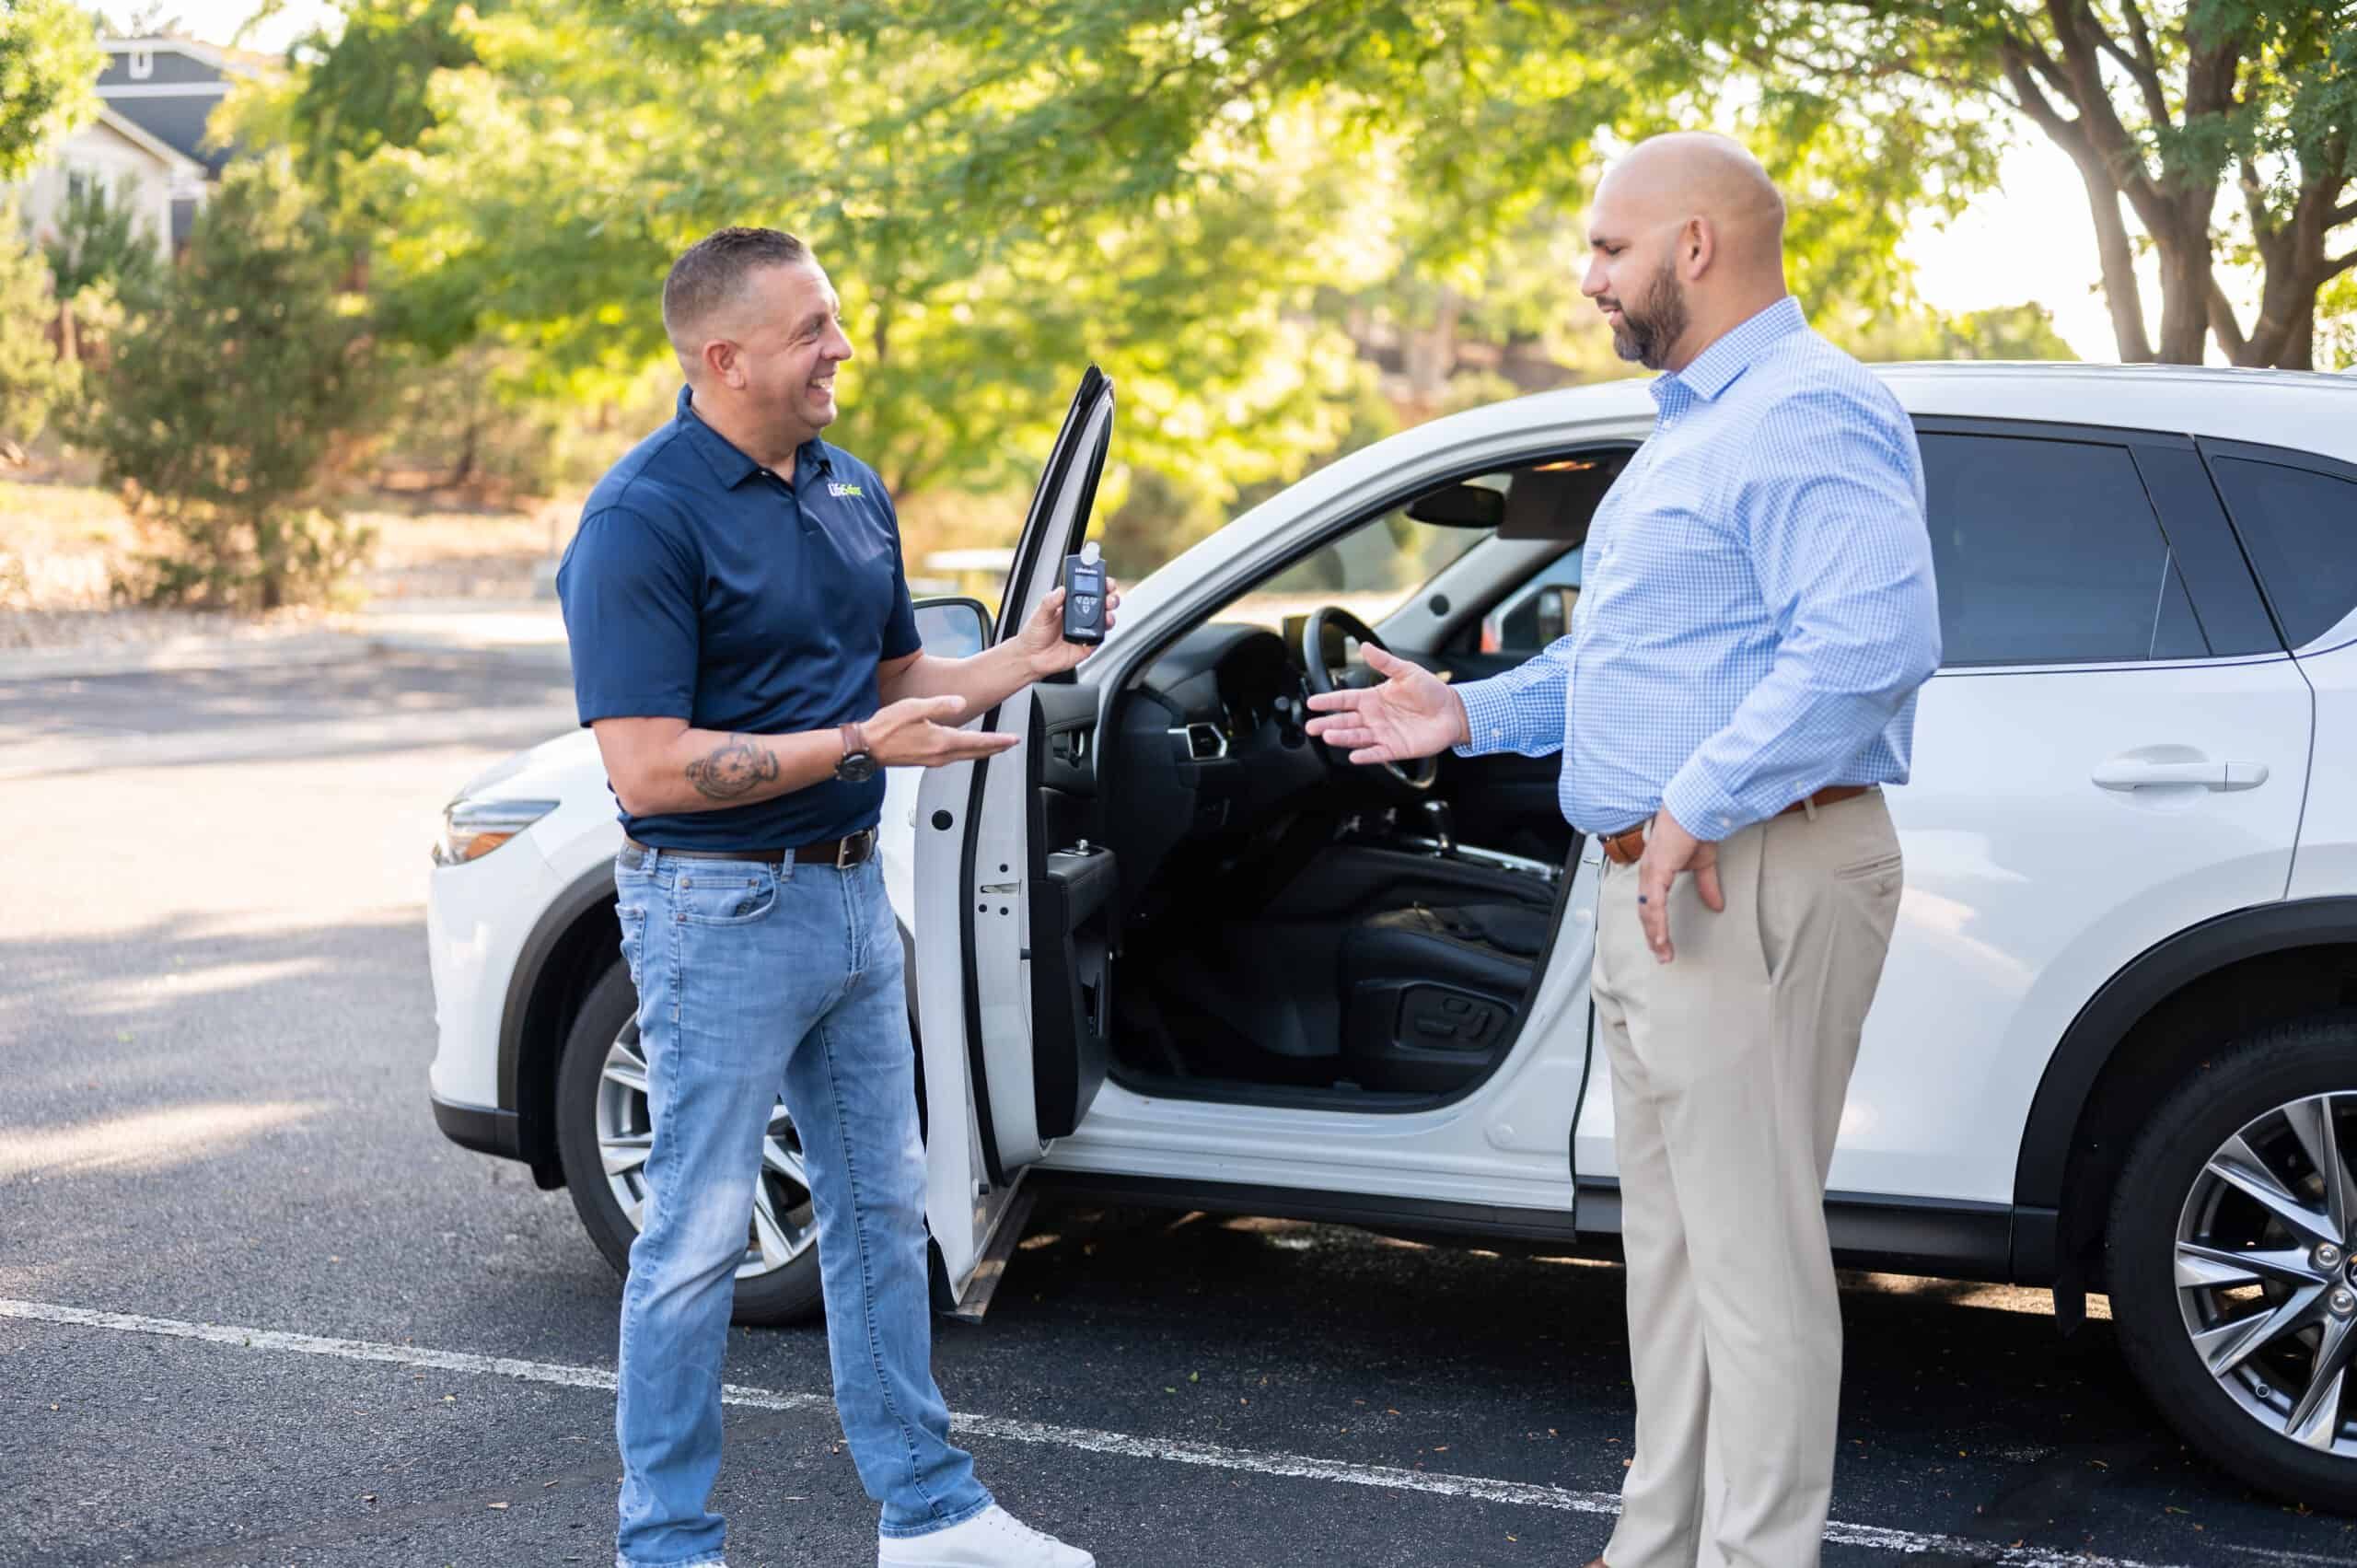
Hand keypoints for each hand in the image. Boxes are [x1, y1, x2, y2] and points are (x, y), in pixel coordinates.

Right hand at [862, 695, 1020, 767]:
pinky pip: (952, 758)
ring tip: (993, 746)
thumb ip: (940, 705)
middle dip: (996, 748)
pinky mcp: (924, 761)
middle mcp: (940, 755)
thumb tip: (962, 703)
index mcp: (941, 741)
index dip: (999, 741)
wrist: (865, 747)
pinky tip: (963, 747)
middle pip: (976, 753)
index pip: (979, 742)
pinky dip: (965, 752)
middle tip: (1010, 744)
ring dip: (982, 752)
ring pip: (965, 757)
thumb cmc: (885, 728)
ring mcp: (932, 760)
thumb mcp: (915, 708)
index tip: (1013, 740)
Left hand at [1015, 580, 1123, 676]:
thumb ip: (1050, 601)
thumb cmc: (1035, 634)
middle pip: (1103, 603)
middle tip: (1109, 598)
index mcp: (1070, 604)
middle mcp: (1081, 616)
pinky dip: (1103, 633)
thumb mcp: (1039, 614)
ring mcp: (1086, 630)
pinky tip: (1100, 630)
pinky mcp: (1088, 645)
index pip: (1089, 590)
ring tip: (1106, 615)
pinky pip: (1100, 638)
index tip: (1104, 580)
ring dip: (1110, 615)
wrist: (1032, 658)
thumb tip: (1061, 590)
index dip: (1100, 583)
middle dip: (1111, 598)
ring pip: (1106, 620)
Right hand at [1302, 646, 1469, 765]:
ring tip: (1328, 736)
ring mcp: (1383, 734)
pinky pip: (1376, 753)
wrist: (1453, 711)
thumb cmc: (1431, 691)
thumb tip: (1365, 646)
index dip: (1328, 700)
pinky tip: (1354, 756)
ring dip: (1342, 738)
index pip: (1344, 699)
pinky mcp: (1395, 748)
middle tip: (1312, 726)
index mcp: (1373, 698)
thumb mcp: (1406, 671)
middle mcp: (1374, 717)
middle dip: (1327, 723)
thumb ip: (1384, 661)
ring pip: (1357, 737)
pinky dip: (1365, 755)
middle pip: (1345, 721)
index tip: (1312, 702)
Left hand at [1635, 810, 1722, 963]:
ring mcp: (1650, 871)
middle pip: (1646, 911)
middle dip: (1654, 936)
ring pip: (1648, 911)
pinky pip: (1655, 903)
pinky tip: (1660, 938)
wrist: (1697, 809)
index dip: (1655, 924)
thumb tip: (1716, 906)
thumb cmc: (1696, 828)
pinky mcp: (1657, 870)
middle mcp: (1648, 872)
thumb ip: (1706, 885)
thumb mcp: (1703, 864)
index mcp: (1656, 871)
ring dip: (1655, 935)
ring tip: (1663, 954)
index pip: (1651, 904)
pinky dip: (1657, 922)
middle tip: (1663, 956)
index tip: (1663, 944)